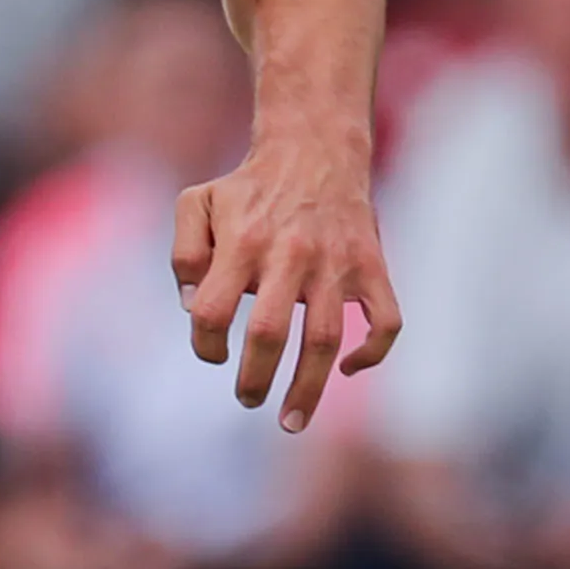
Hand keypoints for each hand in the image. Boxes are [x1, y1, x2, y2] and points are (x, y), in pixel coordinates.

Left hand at [172, 135, 400, 433]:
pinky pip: (385, 321)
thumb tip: (190, 307)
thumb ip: (183, 255)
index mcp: (243, 243)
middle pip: (270, 334)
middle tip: (247, 398)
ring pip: (326, 340)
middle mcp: (291, 255)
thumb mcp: (198, 204)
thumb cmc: (249, 187)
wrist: (315, 147)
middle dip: (254, 380)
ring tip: (291, 421)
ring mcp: (336, 263)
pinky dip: (372, 353)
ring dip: (308, 389)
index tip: (212, 353)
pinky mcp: (372, 266)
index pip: (213, 311)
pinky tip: (349, 369)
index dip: (205, 343)